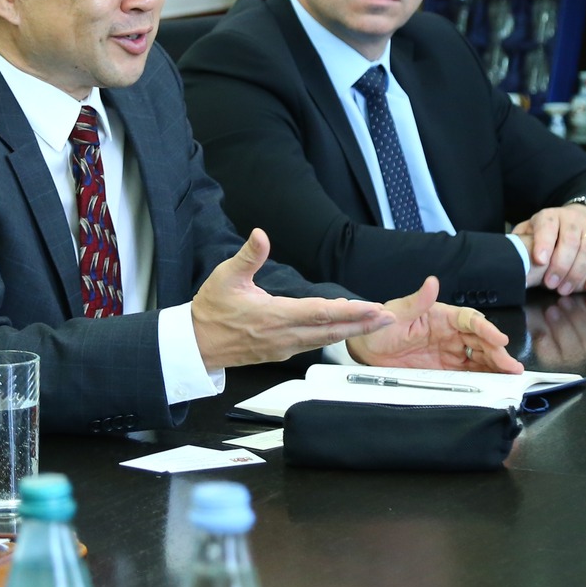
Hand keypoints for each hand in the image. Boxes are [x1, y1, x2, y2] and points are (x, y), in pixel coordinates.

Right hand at [192, 229, 395, 370]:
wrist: (196, 344)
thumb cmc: (210, 310)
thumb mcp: (225, 277)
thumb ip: (248, 256)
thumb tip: (261, 235)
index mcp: (273, 316)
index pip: (319, 313)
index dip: (349, 311)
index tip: (372, 307)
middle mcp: (284, 336)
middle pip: (331, 331)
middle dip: (362, 324)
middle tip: (389, 318)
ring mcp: (284, 347)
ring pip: (325, 339)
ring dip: (352, 330)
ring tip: (376, 322)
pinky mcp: (281, 351)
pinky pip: (314, 343)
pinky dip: (333, 334)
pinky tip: (344, 327)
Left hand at [346, 276, 523, 372]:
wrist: (366, 348)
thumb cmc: (381, 325)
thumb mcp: (396, 313)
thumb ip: (416, 301)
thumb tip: (432, 282)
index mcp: (441, 316)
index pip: (469, 320)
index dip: (486, 328)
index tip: (499, 338)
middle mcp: (450, 333)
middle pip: (480, 341)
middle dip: (497, 352)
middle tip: (510, 365)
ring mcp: (449, 352)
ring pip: (479, 357)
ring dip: (495, 365)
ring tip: (511, 375)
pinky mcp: (445, 369)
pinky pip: (468, 372)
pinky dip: (483, 377)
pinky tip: (495, 382)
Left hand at [514, 204, 585, 293]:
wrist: (583, 217)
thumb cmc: (551, 232)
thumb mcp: (533, 230)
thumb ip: (522, 239)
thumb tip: (508, 254)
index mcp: (550, 216)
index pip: (547, 225)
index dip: (543, 242)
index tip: (540, 260)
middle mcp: (572, 218)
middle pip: (570, 241)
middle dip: (560, 266)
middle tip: (551, 286)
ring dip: (578, 272)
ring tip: (566, 290)